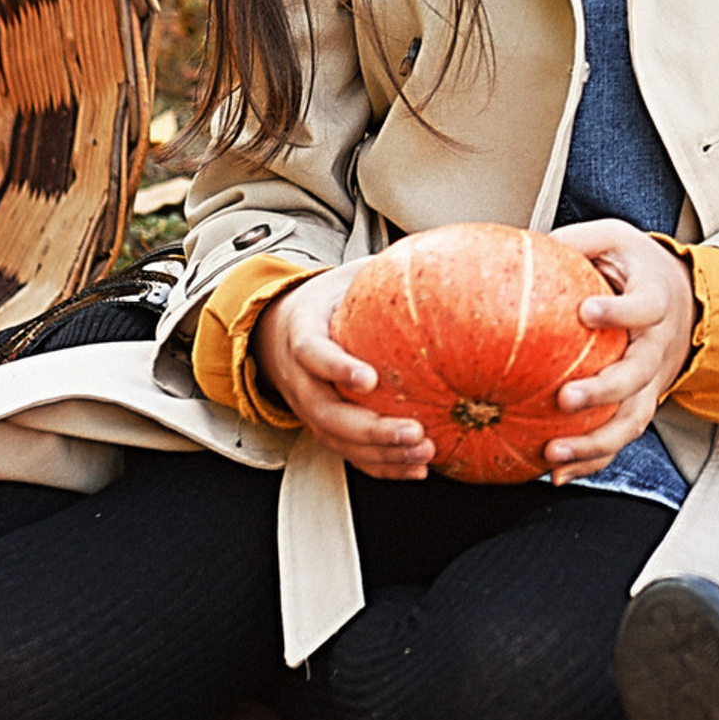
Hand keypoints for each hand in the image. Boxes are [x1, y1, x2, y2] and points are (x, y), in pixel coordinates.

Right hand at [254, 265, 431, 479]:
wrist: (279, 330)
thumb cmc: (324, 302)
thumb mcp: (345, 276)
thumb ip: (381, 270)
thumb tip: (440, 252)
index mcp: (303, 334)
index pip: (313, 353)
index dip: (338, 368)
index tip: (368, 377)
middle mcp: (301, 379)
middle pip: (327, 412)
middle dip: (371, 428)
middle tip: (413, 429)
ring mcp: (309, 409)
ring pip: (338, 441)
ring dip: (381, 453)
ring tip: (422, 451)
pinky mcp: (323, 428)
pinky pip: (350, 454)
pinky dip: (382, 466)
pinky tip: (415, 467)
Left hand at [540, 220, 695, 478]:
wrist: (683, 300)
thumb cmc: (636, 267)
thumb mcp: (614, 240)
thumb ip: (578, 240)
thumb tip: (527, 242)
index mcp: (655, 300)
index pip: (644, 308)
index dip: (619, 312)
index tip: (586, 311)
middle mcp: (657, 346)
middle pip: (637, 374)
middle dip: (603, 390)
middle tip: (564, 398)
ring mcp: (651, 382)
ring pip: (632, 418)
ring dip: (594, 441)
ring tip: (552, 453)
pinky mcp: (641, 405)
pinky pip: (620, 439)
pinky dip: (592, 461)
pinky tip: (557, 473)